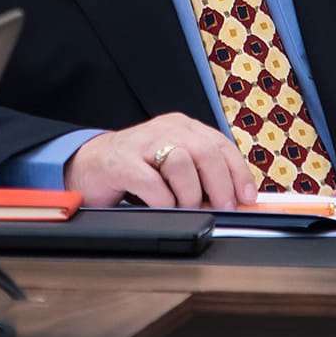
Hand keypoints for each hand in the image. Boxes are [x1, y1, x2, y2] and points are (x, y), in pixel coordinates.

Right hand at [64, 113, 257, 208]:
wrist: (88, 164)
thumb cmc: (135, 168)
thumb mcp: (172, 166)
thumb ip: (199, 177)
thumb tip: (232, 201)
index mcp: (183, 127)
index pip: (221, 145)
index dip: (238, 172)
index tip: (247, 197)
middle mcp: (166, 129)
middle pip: (206, 152)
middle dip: (220, 185)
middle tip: (223, 209)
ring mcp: (142, 143)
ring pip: (181, 163)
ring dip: (190, 194)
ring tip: (186, 209)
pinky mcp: (122, 162)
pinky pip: (152, 182)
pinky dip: (163, 201)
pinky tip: (163, 208)